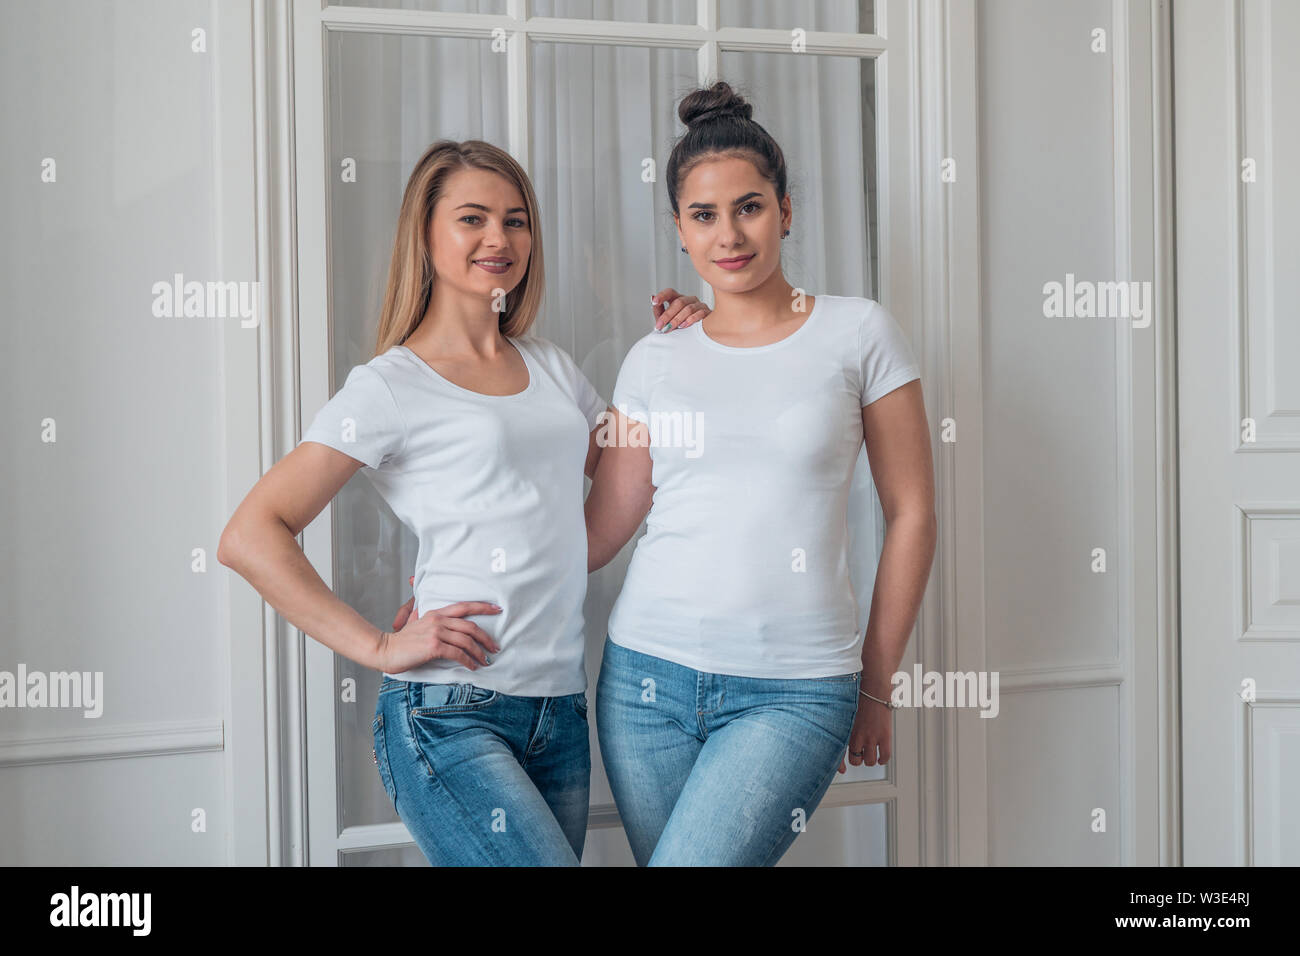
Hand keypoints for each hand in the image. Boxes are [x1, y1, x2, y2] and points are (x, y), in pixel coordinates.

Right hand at [376, 575, 501, 672]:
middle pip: (470, 626)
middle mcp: (438, 620)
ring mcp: (436, 632)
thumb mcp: (413, 623)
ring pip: (466, 641)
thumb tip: (427, 614)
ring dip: (479, 653)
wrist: (384, 650)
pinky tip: (472, 667)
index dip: (483, 607)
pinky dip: (468, 661)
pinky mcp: (433, 646)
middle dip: (486, 638)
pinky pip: (457, 653)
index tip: (497, 610)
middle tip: (494, 647)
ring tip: (485, 661)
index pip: (464, 606)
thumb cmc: (400, 641)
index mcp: (436, 613)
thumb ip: (423, 617)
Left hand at [651, 287, 709, 331]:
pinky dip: (690, 319)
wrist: (695, 337)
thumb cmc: (680, 326)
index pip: (670, 292)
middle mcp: (689, 299)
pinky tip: (684, 325)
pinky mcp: (706, 312)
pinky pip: (699, 313)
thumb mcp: (667, 320)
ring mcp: (698, 305)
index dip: (662, 296)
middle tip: (660, 325)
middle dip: (667, 315)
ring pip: (688, 308)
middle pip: (678, 302)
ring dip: (677, 319)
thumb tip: (653, 300)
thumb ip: (659, 311)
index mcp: (678, 299)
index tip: (654, 302)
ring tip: (670, 327)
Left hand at [838, 693, 892, 772]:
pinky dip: (883, 759)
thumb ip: (842, 726)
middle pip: (855, 761)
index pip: (839, 755)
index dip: (839, 766)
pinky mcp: (884, 736)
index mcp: (845, 731)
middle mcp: (857, 736)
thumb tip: (839, 739)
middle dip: (858, 759)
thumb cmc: (859, 696)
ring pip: (870, 761)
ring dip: (870, 760)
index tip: (841, 770)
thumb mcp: (845, 712)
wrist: (874, 687)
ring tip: (871, 754)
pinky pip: (885, 756)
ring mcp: (871, 737)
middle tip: (861, 754)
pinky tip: (882, 757)